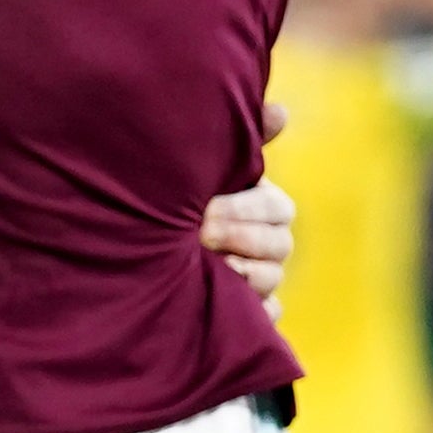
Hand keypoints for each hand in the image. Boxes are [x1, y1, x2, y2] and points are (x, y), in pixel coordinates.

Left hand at [205, 103, 294, 317]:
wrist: (149, 241)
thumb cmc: (186, 196)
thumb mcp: (210, 169)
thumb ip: (245, 140)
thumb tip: (282, 111)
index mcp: (268, 206)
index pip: (278, 208)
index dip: (245, 210)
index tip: (207, 210)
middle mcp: (272, 244)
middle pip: (279, 246)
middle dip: (239, 239)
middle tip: (200, 235)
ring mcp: (263, 281)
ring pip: (271, 281)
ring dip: (241, 276)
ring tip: (205, 268)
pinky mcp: (251, 316)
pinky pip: (265, 321)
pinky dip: (250, 317)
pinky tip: (223, 310)